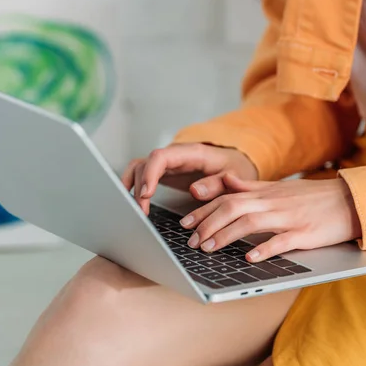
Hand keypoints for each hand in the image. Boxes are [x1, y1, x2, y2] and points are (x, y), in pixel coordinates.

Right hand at [121, 144, 257, 213]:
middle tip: (141, 212)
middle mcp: (174, 155)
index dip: (150, 174)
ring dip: (132, 188)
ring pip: (138, 169)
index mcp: (191, 153)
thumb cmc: (235, 168)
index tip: (147, 194)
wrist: (235, 163)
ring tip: (136, 211)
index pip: (161, 157)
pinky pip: (140, 174)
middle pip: (145, 165)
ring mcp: (167, 163)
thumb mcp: (235, 176)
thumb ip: (217, 183)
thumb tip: (195, 190)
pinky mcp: (163, 172)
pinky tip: (130, 202)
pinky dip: (131, 186)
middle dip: (139, 188)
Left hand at [180, 174, 361, 261]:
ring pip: (250, 223)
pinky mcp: (305, 233)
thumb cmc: (312, 197)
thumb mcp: (278, 188)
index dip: (204, 211)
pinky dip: (264, 248)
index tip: (185, 224)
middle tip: (191, 241)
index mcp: (264, 193)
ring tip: (209, 249)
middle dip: (208, 224)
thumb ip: (250, 186)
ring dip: (226, 236)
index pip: (227, 198)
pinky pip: (281, 241)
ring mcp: (288, 217)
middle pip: (233, 208)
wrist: (351, 201)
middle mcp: (272, 202)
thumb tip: (225, 180)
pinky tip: (249, 257)